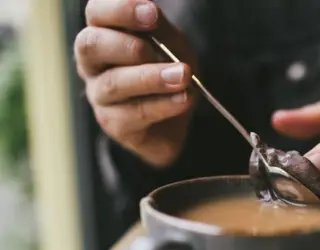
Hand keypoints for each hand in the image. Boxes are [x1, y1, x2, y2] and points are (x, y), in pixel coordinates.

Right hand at [74, 0, 196, 166]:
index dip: (120, 10)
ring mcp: (99, 94)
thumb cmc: (167, 70)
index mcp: (103, 32)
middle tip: (158, 50)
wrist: (175, 118)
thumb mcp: (171, 44)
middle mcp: (92, 62)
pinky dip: (163, 104)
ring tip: (183, 76)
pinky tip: (184, 98)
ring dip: (152, 78)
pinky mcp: (114, 123)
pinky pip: (135, 113)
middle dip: (129, 46)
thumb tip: (151, 12)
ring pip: (115, 83)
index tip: (151, 13)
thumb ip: (160, 29)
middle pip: (91, 45)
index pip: (96, 12)